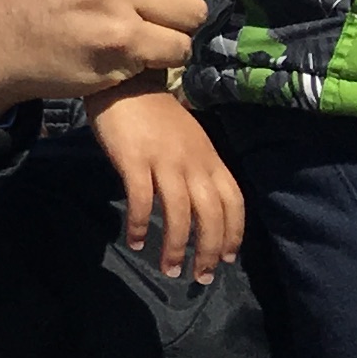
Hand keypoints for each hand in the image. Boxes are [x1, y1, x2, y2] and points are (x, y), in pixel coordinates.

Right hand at [91, 76, 243, 280]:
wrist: (123, 80)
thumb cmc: (154, 113)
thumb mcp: (188, 140)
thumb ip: (197, 168)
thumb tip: (200, 206)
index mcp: (209, 158)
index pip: (233, 202)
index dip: (232, 234)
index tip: (226, 259)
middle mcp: (193, 162)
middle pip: (210, 214)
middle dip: (208, 251)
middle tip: (200, 276)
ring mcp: (164, 160)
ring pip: (178, 213)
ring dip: (175, 246)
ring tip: (169, 270)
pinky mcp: (134, 160)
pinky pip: (140, 199)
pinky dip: (139, 224)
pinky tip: (135, 242)